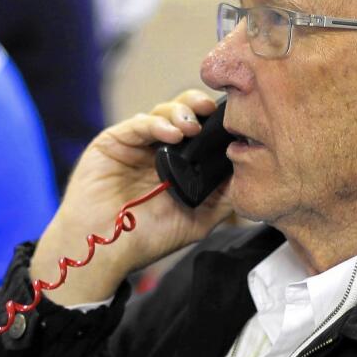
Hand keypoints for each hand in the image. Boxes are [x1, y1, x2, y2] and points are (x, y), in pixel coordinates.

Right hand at [29, 90, 233, 303]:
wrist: (105, 250)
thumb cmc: (146, 238)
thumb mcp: (198, 220)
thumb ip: (223, 198)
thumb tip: (251, 173)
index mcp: (178, 164)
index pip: (201, 132)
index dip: (215, 122)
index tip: (232, 122)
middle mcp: (158, 150)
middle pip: (182, 113)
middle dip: (198, 106)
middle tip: (211, 111)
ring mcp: (136, 144)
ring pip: (161, 112)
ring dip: (180, 113)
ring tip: (191, 127)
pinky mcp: (113, 141)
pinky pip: (137, 124)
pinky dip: (156, 123)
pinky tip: (171, 133)